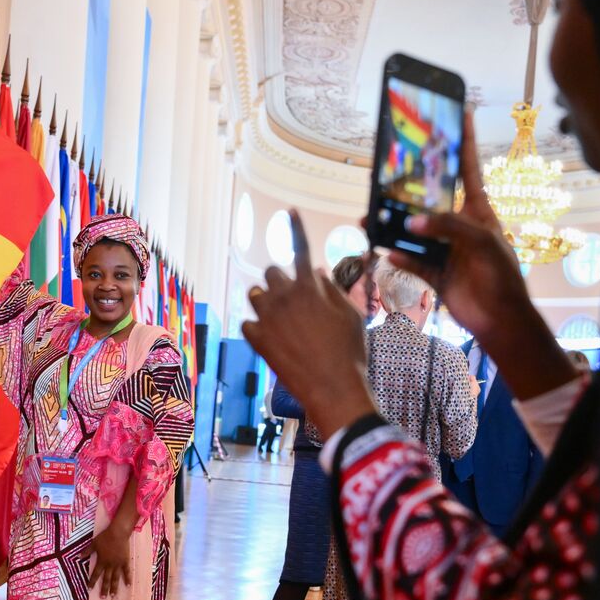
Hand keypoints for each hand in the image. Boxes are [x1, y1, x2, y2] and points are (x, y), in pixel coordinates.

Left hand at [88, 525, 131, 597]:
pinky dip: (127, 578)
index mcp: (101, 561)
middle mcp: (110, 565)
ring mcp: (118, 564)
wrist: (118, 532)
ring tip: (113, 596)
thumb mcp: (94, 543)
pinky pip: (127, 571)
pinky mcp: (125, 561)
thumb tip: (79, 556)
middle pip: (106, 579)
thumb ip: (87, 551)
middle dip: (104, 589)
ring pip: (116, 578)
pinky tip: (128, 586)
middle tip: (103, 598)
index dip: (92, 582)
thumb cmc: (105, 537)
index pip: (96, 574)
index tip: (90, 589)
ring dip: (114, 587)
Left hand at [242, 211, 377, 439]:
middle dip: (281, 281)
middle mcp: (284, 297)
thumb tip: (319, 273)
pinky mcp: (255, 339)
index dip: (296, 227)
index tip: (289, 211)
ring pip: (255, 295)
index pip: (301, 248)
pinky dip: (257, 327)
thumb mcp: (352, 315)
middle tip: (294, 299)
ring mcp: (266, 318)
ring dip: (267, 301)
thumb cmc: (349, 351)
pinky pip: (248, 322)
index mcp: (310, 287)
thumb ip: (333, 290)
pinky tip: (272, 339)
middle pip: (272, 271)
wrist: (333, 388)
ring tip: (282, 320)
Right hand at [384, 114, 579, 401]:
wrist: (500, 319)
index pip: (469, 168)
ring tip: (369, 218)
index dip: (464, 140)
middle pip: (430, 200)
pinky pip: (411, 261)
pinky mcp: (436, 273)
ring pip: (413, 231)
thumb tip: (410, 222)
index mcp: (477, 210)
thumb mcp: (480, 240)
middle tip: (384, 174)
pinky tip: (383, 249)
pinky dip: (398, 256)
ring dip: (392, 226)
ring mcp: (446, 249)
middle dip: (407, 188)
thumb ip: (446, 226)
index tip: (460, 111)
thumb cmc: (500, 274)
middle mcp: (459, 226)